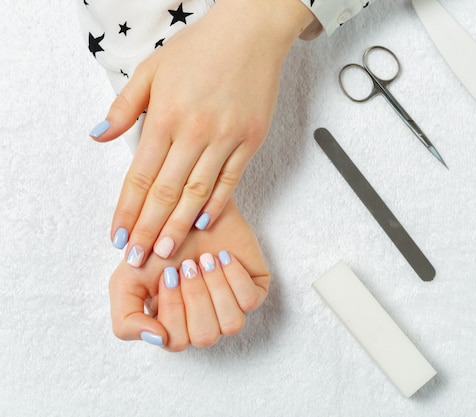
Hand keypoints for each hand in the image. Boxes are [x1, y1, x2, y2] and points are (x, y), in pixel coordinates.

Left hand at [92, 0, 314, 266]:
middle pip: (167, 191)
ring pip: (197, 192)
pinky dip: (216, 204)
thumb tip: (99, 136)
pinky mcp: (250, 141)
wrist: (249, 34)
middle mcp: (194, 131)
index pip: (140, 174)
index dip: (127, 209)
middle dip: (148, 229)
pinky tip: (203, 223)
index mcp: (165, 116)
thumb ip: (124, 107)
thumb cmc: (200, 50)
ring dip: (179, 225)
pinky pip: (230, 180)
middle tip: (138, 258)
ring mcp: (226, 138)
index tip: (118, 236)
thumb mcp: (151, 69)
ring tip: (165, 251)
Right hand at [109, 198, 270, 350]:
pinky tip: (224, 257)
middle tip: (188, 264)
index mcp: (172, 326)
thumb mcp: (125, 280)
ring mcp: (230, 309)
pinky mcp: (253, 290)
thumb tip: (158, 340)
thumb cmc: (159, 245)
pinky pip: (250, 301)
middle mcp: (203, 323)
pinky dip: (235, 277)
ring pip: (232, 324)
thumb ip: (126, 320)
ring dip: (216, 288)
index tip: (169, 273)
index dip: (173, 308)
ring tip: (207, 259)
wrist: (188, 209)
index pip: (175, 342)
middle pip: (205, 336)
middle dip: (195, 296)